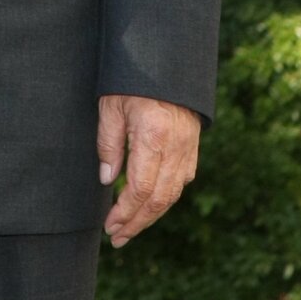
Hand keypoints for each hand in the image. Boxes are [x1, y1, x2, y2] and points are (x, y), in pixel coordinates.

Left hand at [97, 93, 200, 246]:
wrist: (166, 62)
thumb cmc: (132, 80)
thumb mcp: (111, 106)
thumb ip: (109, 143)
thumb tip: (108, 181)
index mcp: (153, 138)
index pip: (140, 189)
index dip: (125, 213)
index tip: (110, 226)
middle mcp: (175, 149)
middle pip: (159, 200)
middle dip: (137, 223)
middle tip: (117, 238)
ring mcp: (188, 150)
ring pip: (172, 195)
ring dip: (150, 215)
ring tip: (129, 227)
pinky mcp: (192, 148)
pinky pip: (180, 182)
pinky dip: (164, 198)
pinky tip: (148, 205)